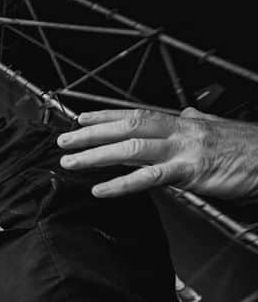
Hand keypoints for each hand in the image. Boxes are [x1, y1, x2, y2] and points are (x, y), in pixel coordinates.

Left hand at [57, 107, 257, 200]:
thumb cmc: (250, 149)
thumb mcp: (217, 130)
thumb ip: (196, 123)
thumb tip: (186, 114)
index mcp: (184, 122)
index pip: (136, 113)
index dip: (105, 115)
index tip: (79, 119)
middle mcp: (180, 130)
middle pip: (127, 126)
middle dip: (90, 133)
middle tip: (63, 142)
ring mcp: (185, 149)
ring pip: (131, 147)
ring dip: (96, 155)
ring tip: (70, 163)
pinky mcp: (192, 171)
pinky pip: (150, 177)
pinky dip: (121, 183)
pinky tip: (100, 189)